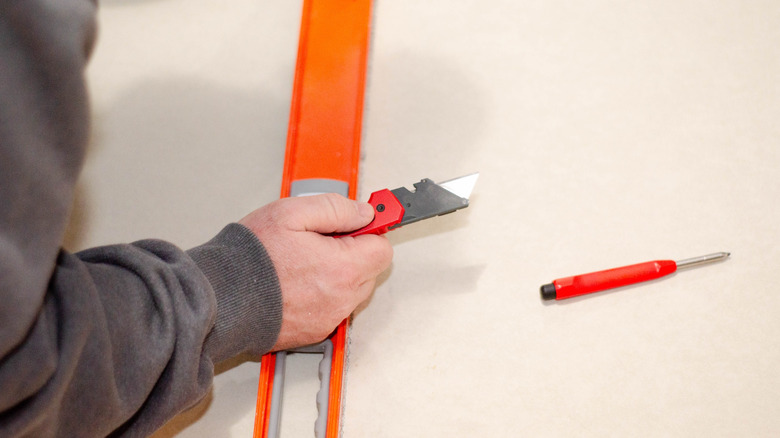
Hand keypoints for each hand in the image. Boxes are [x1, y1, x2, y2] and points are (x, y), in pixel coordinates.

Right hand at [239, 194, 392, 350]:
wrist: (220, 297)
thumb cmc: (251, 257)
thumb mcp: (291, 213)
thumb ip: (336, 208)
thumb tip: (364, 213)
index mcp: (342, 269)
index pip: (382, 248)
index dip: (367, 231)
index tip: (355, 224)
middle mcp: (341, 299)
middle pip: (369, 271)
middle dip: (352, 252)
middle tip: (319, 241)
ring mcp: (328, 318)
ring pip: (352, 290)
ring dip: (337, 274)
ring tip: (302, 261)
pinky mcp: (314, 331)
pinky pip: (332, 307)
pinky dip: (322, 294)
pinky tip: (295, 282)